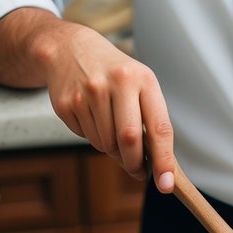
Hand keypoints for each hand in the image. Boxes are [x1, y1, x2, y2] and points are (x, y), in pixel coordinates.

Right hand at [0, 10, 176, 191]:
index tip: (166, 183)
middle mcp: (117, 83)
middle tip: (138, 172)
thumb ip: (149, 119)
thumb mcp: (139, 84)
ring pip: (105, 143)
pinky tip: (91, 117)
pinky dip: (93, 137)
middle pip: (128, 140)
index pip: (158, 128)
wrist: (70, 49)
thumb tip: (156, 164)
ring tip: (111, 130)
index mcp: (143, 80)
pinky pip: (85, 136)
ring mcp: (89, 92)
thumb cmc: (114, 74)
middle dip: (135, 164)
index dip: (163, 160)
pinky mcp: (67, 103)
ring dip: (112, 150)